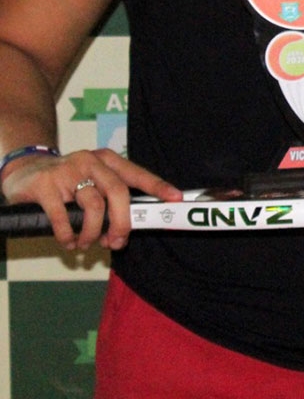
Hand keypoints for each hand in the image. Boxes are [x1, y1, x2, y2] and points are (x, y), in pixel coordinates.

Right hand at [1, 148, 181, 251]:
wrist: (27, 169)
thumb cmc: (69, 181)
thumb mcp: (93, 182)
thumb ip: (111, 200)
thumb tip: (127, 230)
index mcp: (108, 160)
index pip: (137, 174)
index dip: (158, 187)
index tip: (176, 199)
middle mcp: (91, 162)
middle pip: (118, 192)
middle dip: (122, 222)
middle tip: (117, 242)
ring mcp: (68, 171)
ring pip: (93, 206)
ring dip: (92, 233)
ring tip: (86, 243)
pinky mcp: (46, 185)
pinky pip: (62, 217)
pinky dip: (68, 235)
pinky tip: (69, 242)